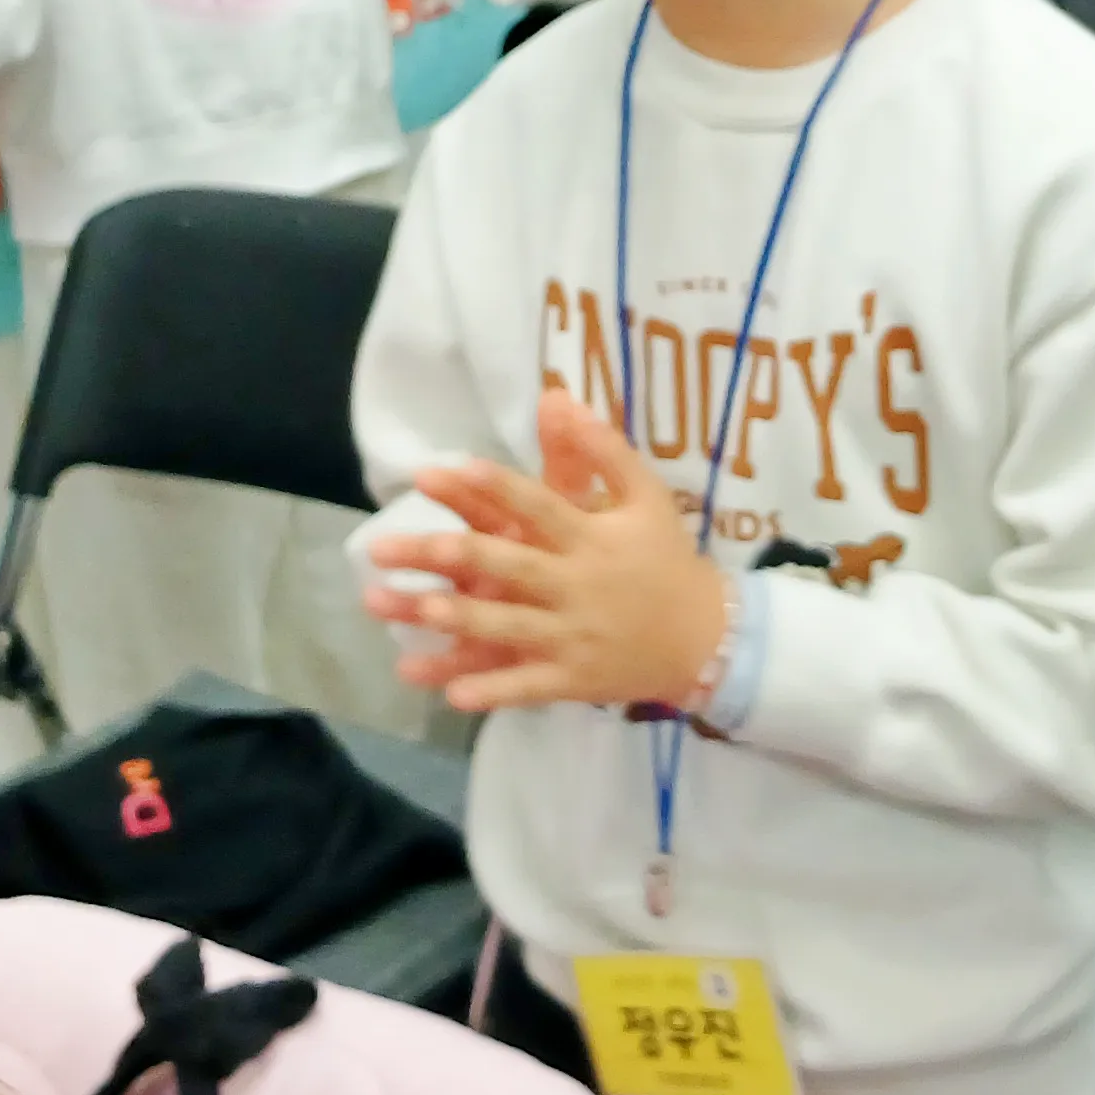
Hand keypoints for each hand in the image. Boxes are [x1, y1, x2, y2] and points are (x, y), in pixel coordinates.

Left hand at [362, 391, 730, 714]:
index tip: (451, 469)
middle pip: (508, 567)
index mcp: (592, 538)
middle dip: (449, 556)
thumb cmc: (667, 559)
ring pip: (511, 628)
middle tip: (389, 546)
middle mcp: (578, 585)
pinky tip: (453, 695)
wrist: (706, 636)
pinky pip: (529, 687)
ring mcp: (574, 637)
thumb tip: (560, 399)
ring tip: (417, 611)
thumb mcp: (647, 497)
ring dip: (462, 622)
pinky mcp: (574, 680)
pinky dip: (495, 692)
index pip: (540, 506)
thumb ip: (605, 449)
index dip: (498, 487)